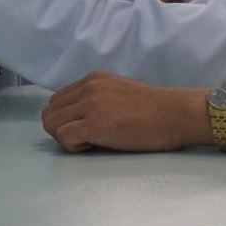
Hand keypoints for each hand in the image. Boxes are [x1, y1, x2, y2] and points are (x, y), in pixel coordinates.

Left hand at [41, 72, 209, 153]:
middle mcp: (88, 87)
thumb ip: (98, 98)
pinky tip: (93, 146)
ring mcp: (91, 105)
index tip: (86, 127)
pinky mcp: (96, 124)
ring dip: (66, 138)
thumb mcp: (119, 91)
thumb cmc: (155, 109)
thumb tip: (80, 116)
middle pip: (50, 113)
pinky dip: (73, 146)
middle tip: (86, 138)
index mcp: (93, 79)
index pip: (58, 100)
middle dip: (62, 129)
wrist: (176, 114)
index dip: (67, 118)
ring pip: (51, 124)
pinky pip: (64, 137)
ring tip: (91, 142)